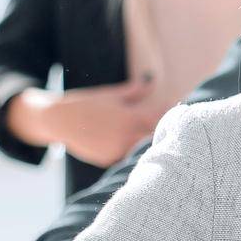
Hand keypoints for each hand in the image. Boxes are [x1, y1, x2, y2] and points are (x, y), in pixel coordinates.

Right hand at [8, 79, 164, 166]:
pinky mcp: (108, 160)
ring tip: (165, 142)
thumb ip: (135, 91)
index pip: (160, 117)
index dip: (171, 114)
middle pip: (155, 137)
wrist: (56, 120)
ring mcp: (116, 150)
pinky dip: (135, 153)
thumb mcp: (111, 94)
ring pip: (143, 150)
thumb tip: (153, 80)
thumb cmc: (86, 103)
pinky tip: (144, 151)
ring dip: (151, 145)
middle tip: (179, 129)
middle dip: (166, 132)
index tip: (183, 111)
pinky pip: (128, 158)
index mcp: (129, 117)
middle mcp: (124, 136)